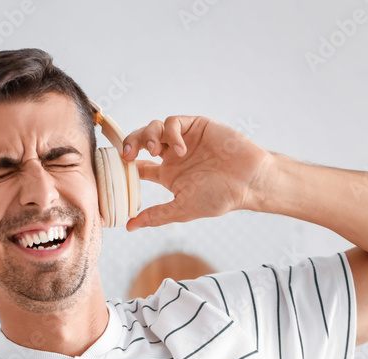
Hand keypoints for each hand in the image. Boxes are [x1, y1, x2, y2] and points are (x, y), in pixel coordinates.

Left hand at [120, 115, 273, 229]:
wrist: (248, 181)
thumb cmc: (220, 197)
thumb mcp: (182, 208)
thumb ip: (156, 216)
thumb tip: (130, 226)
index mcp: (168, 174)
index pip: (139, 166)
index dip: (126, 165)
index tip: (119, 168)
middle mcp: (174, 155)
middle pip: (141, 142)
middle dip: (131, 144)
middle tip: (127, 154)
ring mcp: (184, 139)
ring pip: (154, 128)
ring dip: (148, 136)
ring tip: (154, 150)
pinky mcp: (196, 126)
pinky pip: (173, 122)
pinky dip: (171, 133)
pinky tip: (180, 149)